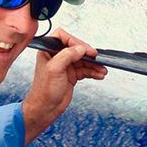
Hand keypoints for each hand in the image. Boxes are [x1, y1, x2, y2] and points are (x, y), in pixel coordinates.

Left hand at [21, 28, 106, 144]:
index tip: (84, 49)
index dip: (75, 41)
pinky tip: (99, 74)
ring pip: (83, 60)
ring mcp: (65, 66)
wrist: (45, 109)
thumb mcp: (54, 69)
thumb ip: (67, 55)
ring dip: (94, 64)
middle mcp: (57, 57)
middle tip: (96, 57)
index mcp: (48, 51)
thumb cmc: (44, 91)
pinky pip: (85, 70)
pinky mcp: (72, 75)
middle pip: (76, 48)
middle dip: (88, 53)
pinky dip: (93, 72)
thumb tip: (81, 48)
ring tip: (102, 69)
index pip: (63, 37)